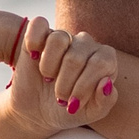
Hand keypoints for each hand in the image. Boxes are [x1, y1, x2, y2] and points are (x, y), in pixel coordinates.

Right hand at [2, 20, 119, 133]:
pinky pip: (39, 24)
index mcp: (106, 60)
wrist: (38, 110)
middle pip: (77, 57)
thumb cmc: (70, 109)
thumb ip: (105, 102)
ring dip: (49, 67)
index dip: (85, 86)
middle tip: (60, 98)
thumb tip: (105, 83)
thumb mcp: (90, 114)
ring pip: (59, 39)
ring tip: (49, 80)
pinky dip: (33, 41)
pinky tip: (34, 57)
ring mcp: (65, 37)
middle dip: (65, 84)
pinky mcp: (41, 34)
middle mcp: (87, 44)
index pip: (101, 64)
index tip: (74, 104)